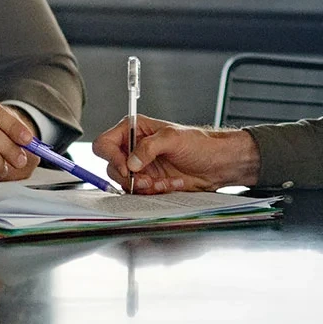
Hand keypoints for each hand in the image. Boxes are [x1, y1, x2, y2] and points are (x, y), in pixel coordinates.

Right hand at [91, 115, 258, 192]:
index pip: (105, 143)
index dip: (111, 157)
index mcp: (134, 129)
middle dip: (131, 177)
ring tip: (164, 182)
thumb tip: (131, 162)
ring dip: (144, 187)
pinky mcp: (149, 182)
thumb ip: (149, 147)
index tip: (127, 168)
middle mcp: (133, 148)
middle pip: (112, 167)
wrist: (216, 164)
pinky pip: (140, 193)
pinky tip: (171, 184)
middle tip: (148, 180)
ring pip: (125, 183)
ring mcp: (141, 167)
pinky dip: (154, 192)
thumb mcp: (173, 138)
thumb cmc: (199, 143)